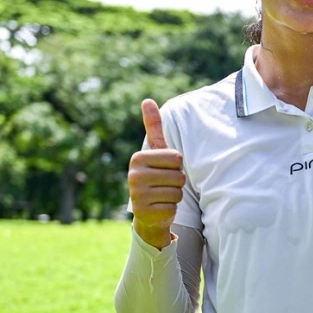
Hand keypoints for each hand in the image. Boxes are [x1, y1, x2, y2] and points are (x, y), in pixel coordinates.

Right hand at [129, 99, 185, 249]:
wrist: (148, 211)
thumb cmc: (156, 175)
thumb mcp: (155, 151)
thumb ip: (154, 127)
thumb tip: (147, 100)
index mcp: (138, 158)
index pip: (177, 158)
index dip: (177, 165)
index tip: (164, 169)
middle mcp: (133, 176)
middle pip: (178, 175)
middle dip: (177, 181)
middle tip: (164, 184)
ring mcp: (137, 195)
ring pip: (178, 192)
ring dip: (175, 195)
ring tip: (162, 195)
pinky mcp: (144, 213)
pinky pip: (173, 207)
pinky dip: (171, 209)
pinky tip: (160, 208)